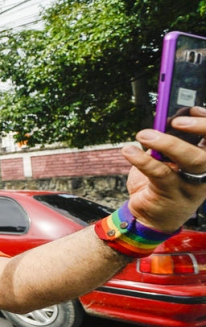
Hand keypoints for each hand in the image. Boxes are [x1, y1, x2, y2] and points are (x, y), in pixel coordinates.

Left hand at [124, 107, 205, 230]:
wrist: (150, 217)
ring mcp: (191, 186)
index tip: (191, 109)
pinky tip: (129, 151)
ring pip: (192, 161)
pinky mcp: (172, 195)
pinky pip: (160, 174)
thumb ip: (169, 142)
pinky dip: (143, 160)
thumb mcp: (167, 160)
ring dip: (168, 144)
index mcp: (205, 161)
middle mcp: (205, 173)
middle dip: (200, 129)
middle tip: (176, 121)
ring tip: (144, 134)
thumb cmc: (161, 183)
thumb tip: (160, 120)